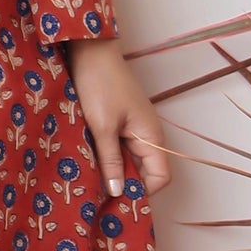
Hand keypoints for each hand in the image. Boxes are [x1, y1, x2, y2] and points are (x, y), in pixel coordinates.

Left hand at [66, 38, 171, 197]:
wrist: (90, 50)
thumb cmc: (99, 85)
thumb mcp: (102, 127)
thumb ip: (111, 161)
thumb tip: (118, 193)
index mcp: (152, 136)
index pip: (160, 178)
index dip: (143, 192)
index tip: (116, 200)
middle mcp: (148, 135)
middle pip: (145, 172)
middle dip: (125, 185)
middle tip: (99, 196)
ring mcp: (134, 128)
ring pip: (130, 161)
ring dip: (114, 171)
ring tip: (92, 180)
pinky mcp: (120, 122)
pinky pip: (119, 149)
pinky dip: (107, 157)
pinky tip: (89, 161)